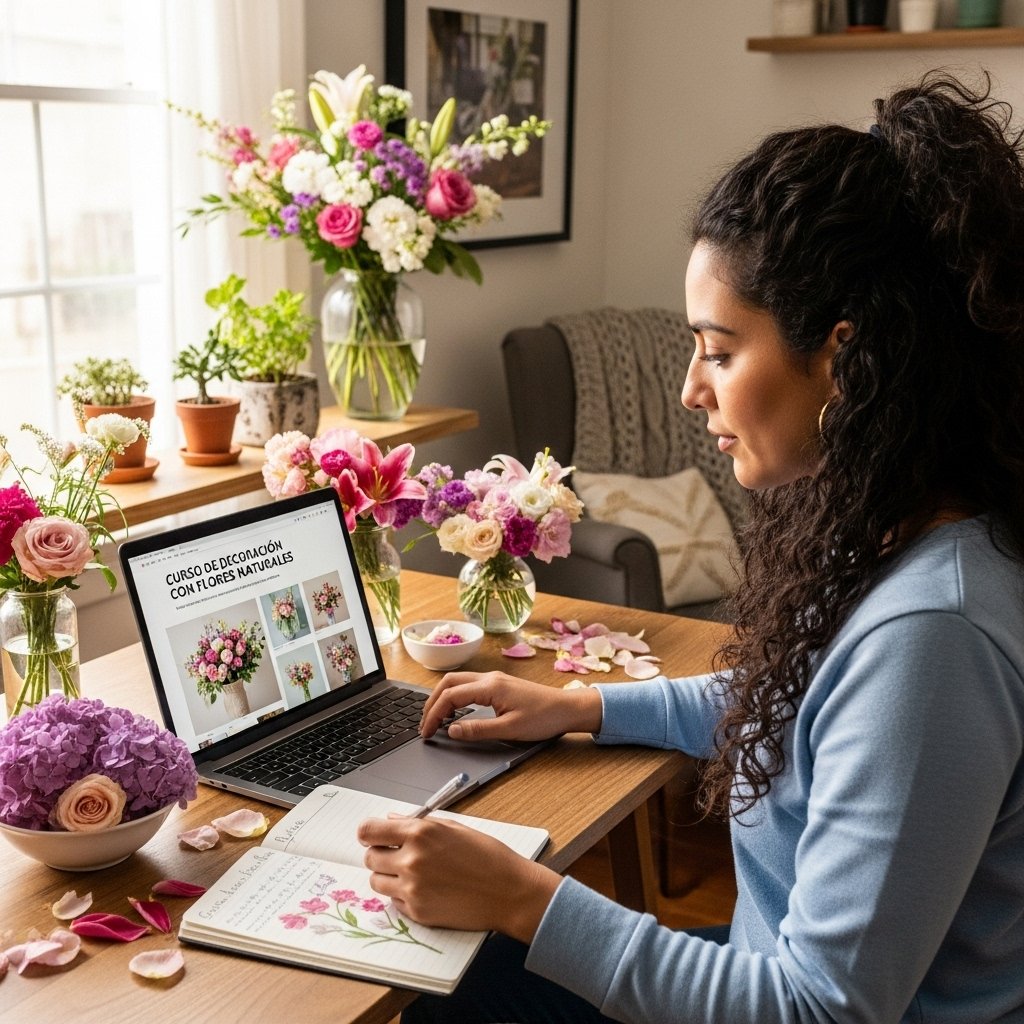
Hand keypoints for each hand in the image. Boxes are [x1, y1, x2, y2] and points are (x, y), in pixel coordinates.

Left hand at [358, 814, 560, 941]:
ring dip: (388, 876)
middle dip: (380, 855)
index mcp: (421, 833)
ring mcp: (412, 888)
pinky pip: (394, 901)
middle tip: (398, 856)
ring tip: (412, 874)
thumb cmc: (487, 856)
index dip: (368, 834)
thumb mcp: (454, 828)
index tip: (372, 837)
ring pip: (377, 882)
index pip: (369, 831)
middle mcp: (412, 860)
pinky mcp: (417, 912)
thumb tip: (391, 820)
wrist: (509, 891)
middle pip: (369, 858)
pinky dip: (403, 895)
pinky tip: (426, 889)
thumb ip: (418, 824)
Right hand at [420, 670, 602, 741]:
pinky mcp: (499, 684)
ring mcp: (494, 679)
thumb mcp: (509, 729)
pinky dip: (455, 696)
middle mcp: (489, 678)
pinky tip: (455, 712)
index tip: (427, 732)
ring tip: (435, 718)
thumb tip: (452, 730)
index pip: (450, 696)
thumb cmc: (543, 718)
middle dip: (432, 702)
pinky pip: (469, 685)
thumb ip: (478, 730)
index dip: (434, 714)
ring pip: (458, 682)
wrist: (566, 708)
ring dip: (442, 697)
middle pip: (449, 683)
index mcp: (490, 687)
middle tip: (425, 724)